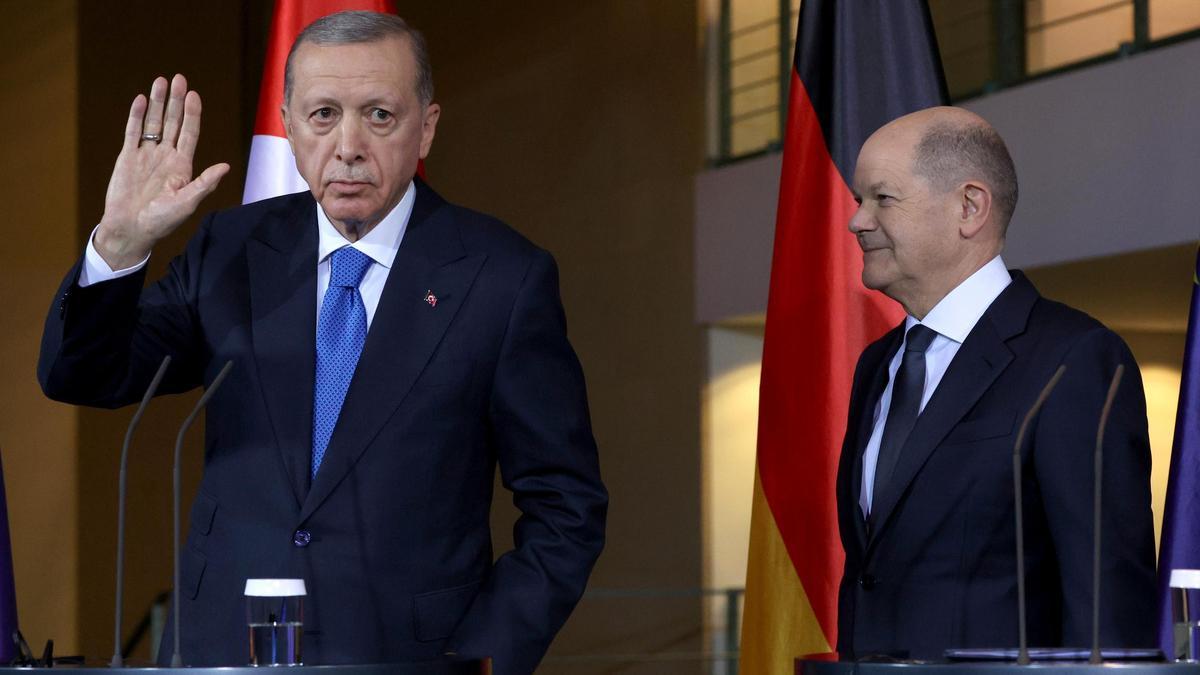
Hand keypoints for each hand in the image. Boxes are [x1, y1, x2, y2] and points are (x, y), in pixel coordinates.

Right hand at [94, 74, 229, 269]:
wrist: (131, 229)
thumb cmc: (162, 221)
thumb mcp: (187, 202)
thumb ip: (204, 183)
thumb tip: (226, 166)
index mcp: (183, 166)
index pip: (190, 133)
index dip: (192, 114)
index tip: (194, 95)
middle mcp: (166, 156)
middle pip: (173, 122)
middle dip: (176, 101)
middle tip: (179, 78)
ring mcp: (147, 155)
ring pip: (153, 123)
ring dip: (156, 102)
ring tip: (160, 81)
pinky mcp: (128, 157)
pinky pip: (133, 132)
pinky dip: (136, 116)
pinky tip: (140, 99)